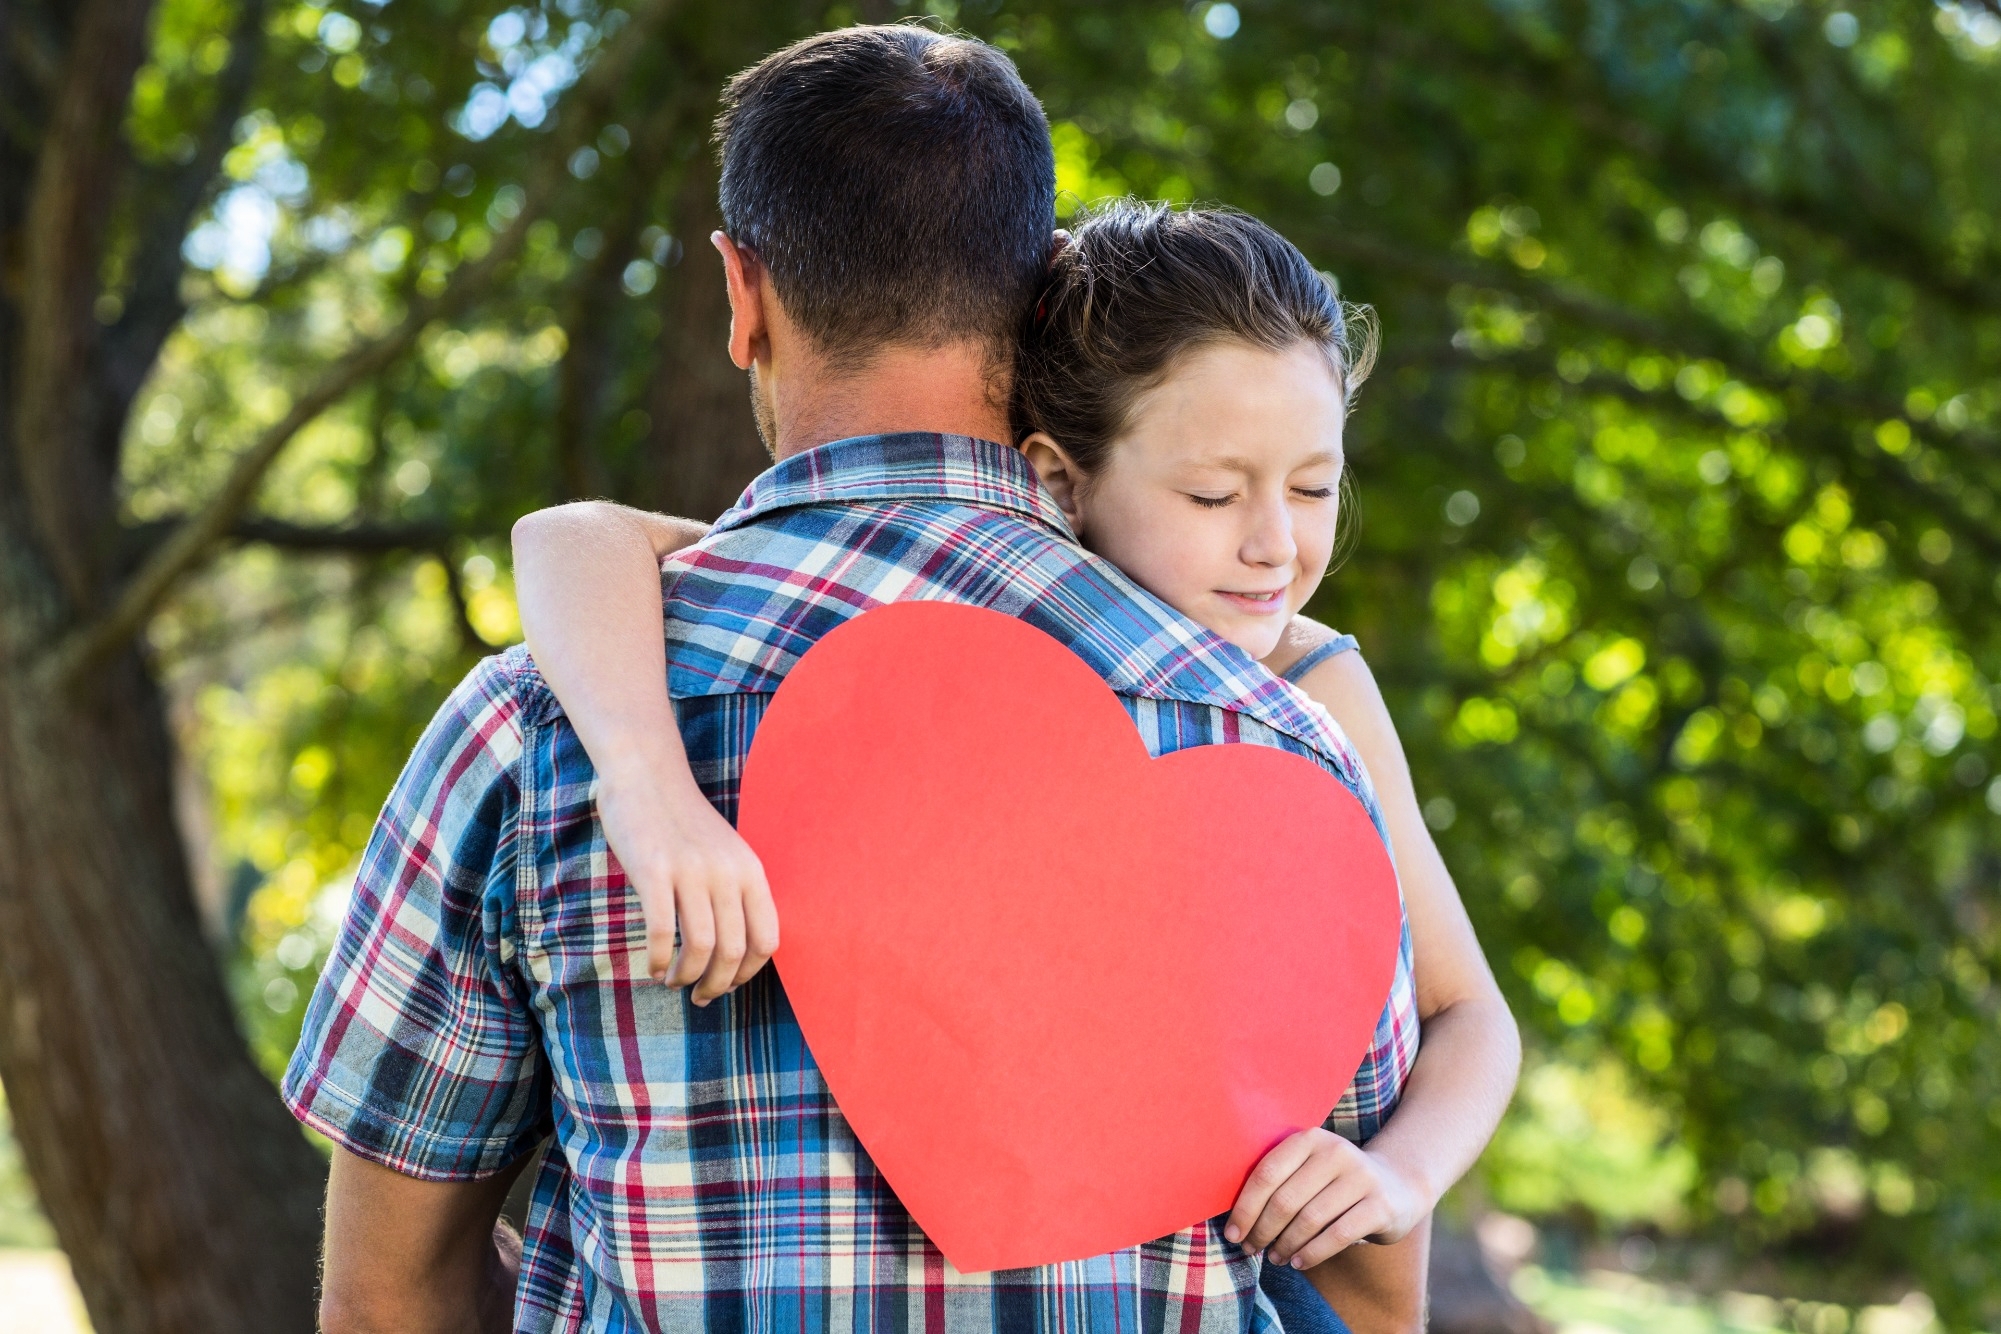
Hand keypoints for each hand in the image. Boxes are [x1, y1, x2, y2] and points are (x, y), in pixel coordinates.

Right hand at [594, 757, 777, 1004]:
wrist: (647, 778)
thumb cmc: (684, 824)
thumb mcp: (726, 854)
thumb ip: (735, 894)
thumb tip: (734, 954)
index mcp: (750, 871)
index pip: (767, 940)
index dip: (748, 973)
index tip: (728, 985)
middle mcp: (727, 872)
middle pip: (733, 951)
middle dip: (717, 985)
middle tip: (700, 997)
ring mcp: (691, 871)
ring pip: (700, 947)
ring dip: (686, 977)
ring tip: (672, 982)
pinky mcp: (654, 871)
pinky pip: (661, 931)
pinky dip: (658, 959)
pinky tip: (653, 967)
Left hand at [1223, 1129, 1425, 1270]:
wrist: (1397, 1184)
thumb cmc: (1335, 1183)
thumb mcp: (1309, 1169)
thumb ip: (1278, 1182)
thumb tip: (1236, 1221)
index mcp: (1310, 1139)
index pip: (1267, 1174)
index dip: (1245, 1208)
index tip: (1233, 1234)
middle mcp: (1335, 1152)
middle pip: (1285, 1200)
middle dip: (1262, 1231)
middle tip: (1251, 1250)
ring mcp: (1361, 1177)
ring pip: (1309, 1220)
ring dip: (1285, 1245)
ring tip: (1276, 1258)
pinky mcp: (1380, 1205)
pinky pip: (1337, 1235)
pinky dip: (1313, 1253)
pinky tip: (1299, 1262)